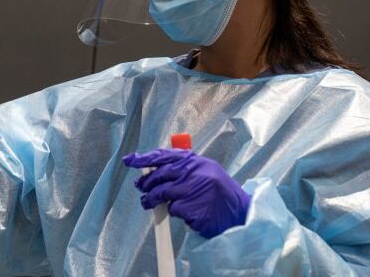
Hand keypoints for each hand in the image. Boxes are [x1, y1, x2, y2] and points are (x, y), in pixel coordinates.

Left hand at [122, 149, 249, 237]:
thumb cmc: (218, 192)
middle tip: (141, 188)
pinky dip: (173, 212)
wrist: (239, 213)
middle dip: (146, 183)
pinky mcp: (193, 209)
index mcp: (195, 161)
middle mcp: (194, 173)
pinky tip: (180, 212)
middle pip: (159, 175)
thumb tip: (152, 168)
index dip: (144, 158)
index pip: (164, 156)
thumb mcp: (204, 171)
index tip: (129, 161)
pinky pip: (173, 209)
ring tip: (147, 203)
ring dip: (151, 199)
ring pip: (162, 193)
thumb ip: (182, 167)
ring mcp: (194, 191)